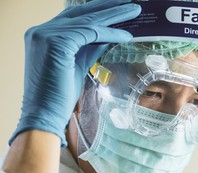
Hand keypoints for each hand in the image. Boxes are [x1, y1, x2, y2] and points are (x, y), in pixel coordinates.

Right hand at [9, 0, 140, 146]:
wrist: (45, 114)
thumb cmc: (59, 96)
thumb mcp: (77, 64)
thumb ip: (89, 48)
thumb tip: (107, 36)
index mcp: (43, 35)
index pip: (74, 17)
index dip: (98, 12)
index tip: (118, 9)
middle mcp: (41, 30)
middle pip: (81, 12)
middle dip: (108, 7)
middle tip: (131, 4)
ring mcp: (45, 34)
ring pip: (88, 21)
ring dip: (114, 16)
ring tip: (135, 12)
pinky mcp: (56, 42)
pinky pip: (90, 33)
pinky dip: (110, 33)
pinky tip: (127, 35)